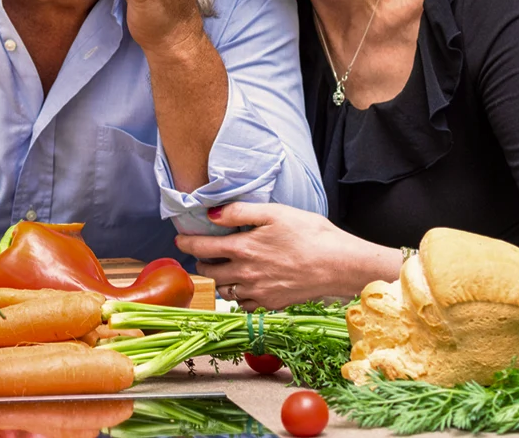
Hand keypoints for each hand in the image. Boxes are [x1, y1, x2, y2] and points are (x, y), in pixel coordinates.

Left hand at [175, 202, 399, 309]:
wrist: (339, 265)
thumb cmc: (310, 233)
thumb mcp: (274, 212)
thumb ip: (240, 212)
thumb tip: (212, 214)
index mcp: (243, 248)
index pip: (202, 247)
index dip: (187, 243)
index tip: (179, 240)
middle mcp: (245, 274)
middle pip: (210, 272)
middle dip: (201, 262)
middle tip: (203, 253)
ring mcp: (258, 292)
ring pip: (225, 291)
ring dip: (218, 280)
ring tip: (222, 269)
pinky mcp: (272, 304)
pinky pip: (244, 306)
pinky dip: (239, 297)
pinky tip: (245, 286)